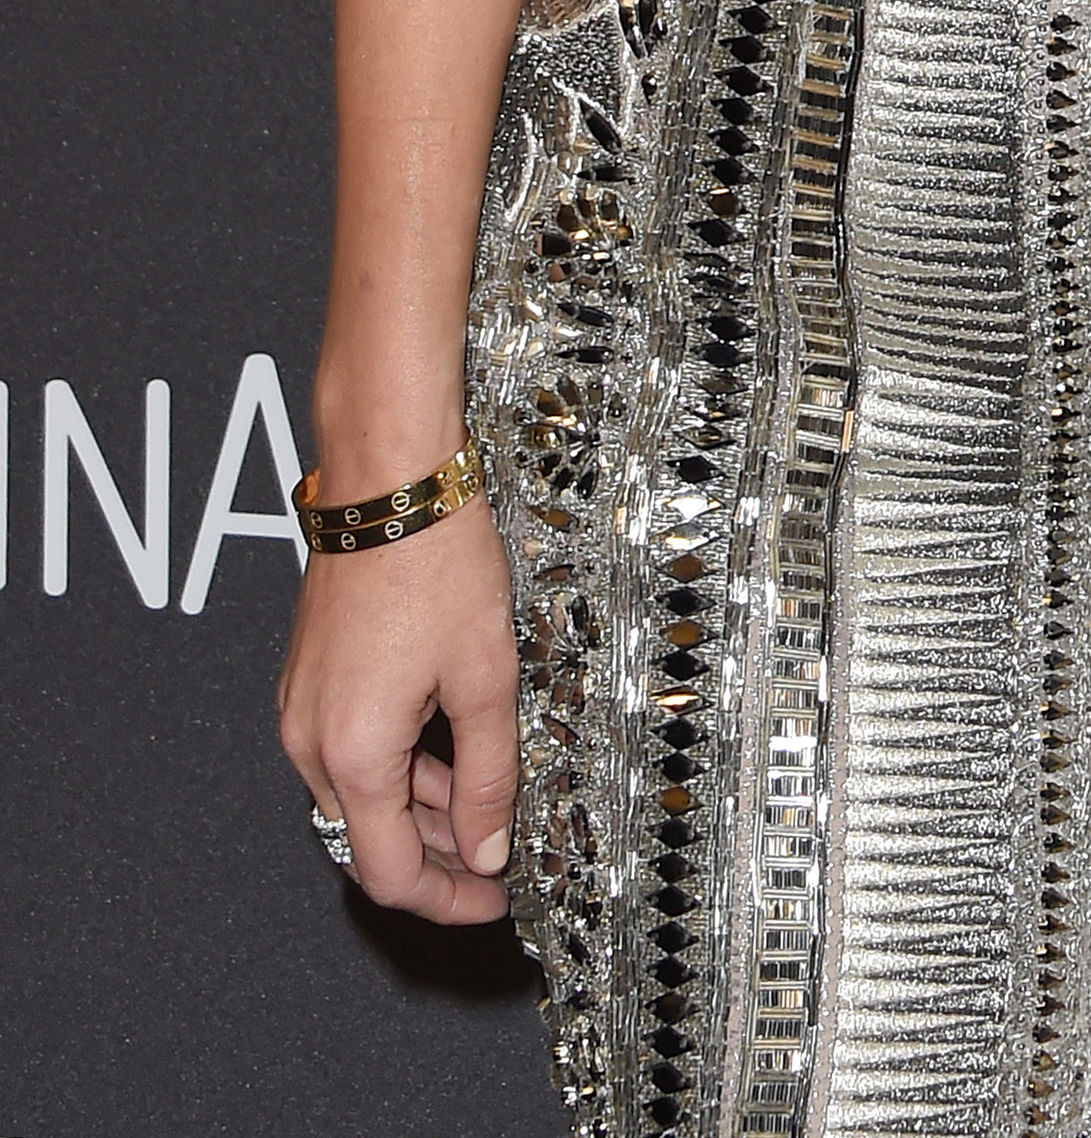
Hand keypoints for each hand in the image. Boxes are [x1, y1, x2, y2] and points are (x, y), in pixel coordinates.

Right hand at [278, 496, 521, 920]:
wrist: (390, 482)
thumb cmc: (437, 564)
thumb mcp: (486, 677)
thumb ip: (488, 776)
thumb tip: (488, 850)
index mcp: (351, 753)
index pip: (387, 872)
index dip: (444, 899)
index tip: (491, 902)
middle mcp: (309, 741)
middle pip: (366, 840)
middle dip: (433, 860)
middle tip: (493, 864)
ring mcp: (302, 709)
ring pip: (357, 797)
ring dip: (415, 813)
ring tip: (480, 811)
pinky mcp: (309, 681)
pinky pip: (347, 752)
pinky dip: (394, 769)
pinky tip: (444, 758)